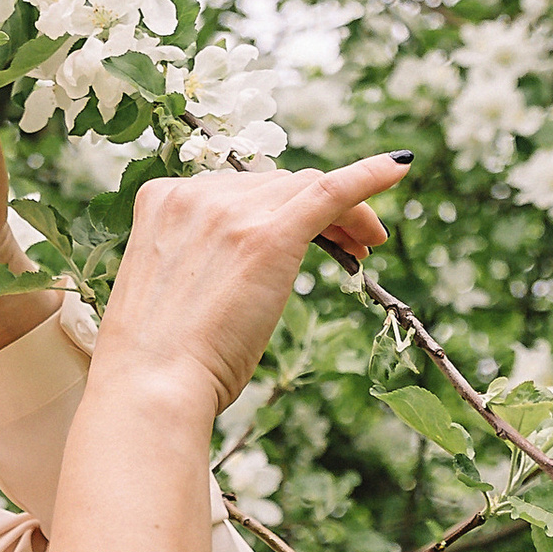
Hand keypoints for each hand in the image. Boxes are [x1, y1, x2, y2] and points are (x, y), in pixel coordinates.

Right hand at [94, 153, 412, 417]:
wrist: (152, 384)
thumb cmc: (157, 357)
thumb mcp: (172, 287)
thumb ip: (201, 257)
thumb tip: (243, 264)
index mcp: (163, 199)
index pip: (239, 187)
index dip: (279, 205)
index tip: (307, 233)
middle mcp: (196, 194)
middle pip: (276, 184)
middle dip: (315, 211)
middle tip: (350, 251)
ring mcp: (232, 212)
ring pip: (307, 188)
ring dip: (344, 213)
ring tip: (366, 247)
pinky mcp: (270, 237)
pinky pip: (331, 191)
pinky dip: (370, 174)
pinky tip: (400, 166)